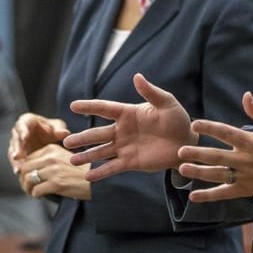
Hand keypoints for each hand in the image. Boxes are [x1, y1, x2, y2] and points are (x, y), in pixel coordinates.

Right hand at [8, 112, 69, 173]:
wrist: (50, 139)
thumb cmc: (53, 129)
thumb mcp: (58, 127)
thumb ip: (59, 129)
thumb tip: (64, 133)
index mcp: (27, 121)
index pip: (22, 124)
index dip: (22, 130)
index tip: (24, 137)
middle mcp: (19, 132)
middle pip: (15, 139)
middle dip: (16, 148)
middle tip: (17, 157)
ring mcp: (17, 143)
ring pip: (13, 152)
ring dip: (15, 161)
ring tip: (18, 169)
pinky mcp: (17, 154)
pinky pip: (16, 160)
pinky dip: (18, 166)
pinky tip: (20, 173)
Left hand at [18, 143, 90, 199]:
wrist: (98, 178)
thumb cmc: (81, 169)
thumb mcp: (64, 157)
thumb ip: (49, 159)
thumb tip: (30, 168)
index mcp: (52, 149)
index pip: (28, 158)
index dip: (25, 169)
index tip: (29, 175)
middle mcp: (51, 158)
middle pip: (25, 168)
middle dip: (23, 179)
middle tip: (28, 186)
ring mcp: (53, 171)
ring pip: (28, 180)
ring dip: (27, 188)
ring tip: (32, 191)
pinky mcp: (56, 184)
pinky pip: (36, 191)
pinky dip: (36, 195)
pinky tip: (41, 195)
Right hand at [63, 73, 196, 180]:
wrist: (186, 142)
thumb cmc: (177, 119)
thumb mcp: (166, 103)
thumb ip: (151, 92)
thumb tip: (137, 76)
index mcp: (129, 113)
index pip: (105, 108)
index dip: (90, 106)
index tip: (73, 105)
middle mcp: (123, 130)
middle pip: (98, 134)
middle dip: (82, 137)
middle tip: (66, 141)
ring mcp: (125, 147)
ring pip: (101, 152)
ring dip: (86, 155)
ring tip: (72, 160)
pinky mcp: (131, 162)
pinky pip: (112, 167)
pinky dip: (100, 172)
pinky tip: (88, 176)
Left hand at [177, 91, 252, 201]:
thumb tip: (245, 95)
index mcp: (251, 142)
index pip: (226, 133)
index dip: (210, 128)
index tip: (195, 124)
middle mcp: (245, 160)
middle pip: (217, 156)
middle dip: (198, 153)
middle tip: (181, 150)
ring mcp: (244, 176)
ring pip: (217, 175)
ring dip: (199, 172)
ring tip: (182, 169)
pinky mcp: (245, 189)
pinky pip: (224, 193)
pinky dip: (209, 196)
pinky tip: (194, 196)